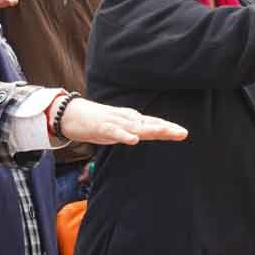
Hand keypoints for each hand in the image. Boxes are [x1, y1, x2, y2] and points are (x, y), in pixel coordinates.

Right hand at [58, 97, 186, 145]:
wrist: (71, 114)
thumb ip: (132, 131)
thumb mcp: (118, 128)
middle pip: (149, 125)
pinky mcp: (101, 127)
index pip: (153, 124)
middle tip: (183, 133)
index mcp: (131, 120)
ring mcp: (115, 123)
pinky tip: (134, 140)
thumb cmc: (95, 122)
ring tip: (167, 133)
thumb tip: (146, 135)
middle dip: (166, 129)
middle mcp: (126, 119)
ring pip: (136, 128)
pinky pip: (115, 132)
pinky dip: (124, 136)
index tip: (183, 133)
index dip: (168, 128)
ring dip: (152, 130)